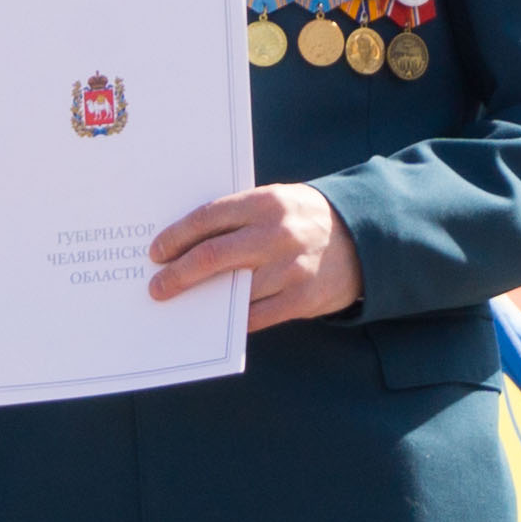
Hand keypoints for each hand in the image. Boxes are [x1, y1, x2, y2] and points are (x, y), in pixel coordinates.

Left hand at [148, 182, 359, 329]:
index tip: (156, 252)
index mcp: (265, 202)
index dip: (176, 237)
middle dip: (178, 274)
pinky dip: (232, 319)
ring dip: (202, 300)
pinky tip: (217, 319)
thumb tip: (187, 244)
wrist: (364, 238)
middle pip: (213, 256)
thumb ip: (238, 218)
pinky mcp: (301, 299)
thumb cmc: (304, 218)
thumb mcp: (275, 202)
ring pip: (232, 290)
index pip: (207, 218)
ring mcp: (290, 268)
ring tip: (184, 304)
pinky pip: (255, 316)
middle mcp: (276, 234)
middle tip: (158, 287)